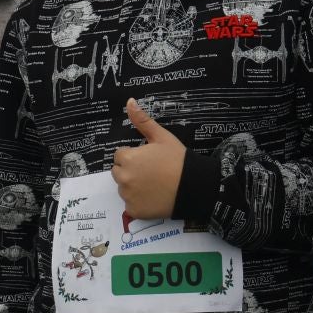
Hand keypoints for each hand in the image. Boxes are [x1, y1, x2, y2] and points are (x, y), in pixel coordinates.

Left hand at [112, 98, 184, 219]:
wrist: (193, 187)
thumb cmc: (178, 160)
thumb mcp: (162, 137)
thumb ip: (142, 121)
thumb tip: (129, 101)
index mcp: (128, 158)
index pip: (120, 155)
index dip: (134, 155)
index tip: (148, 159)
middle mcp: (124, 178)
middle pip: (118, 171)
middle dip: (130, 170)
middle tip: (151, 172)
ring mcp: (128, 196)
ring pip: (123, 188)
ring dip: (133, 186)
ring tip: (153, 184)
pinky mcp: (134, 211)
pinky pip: (130, 205)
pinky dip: (139, 202)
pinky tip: (153, 197)